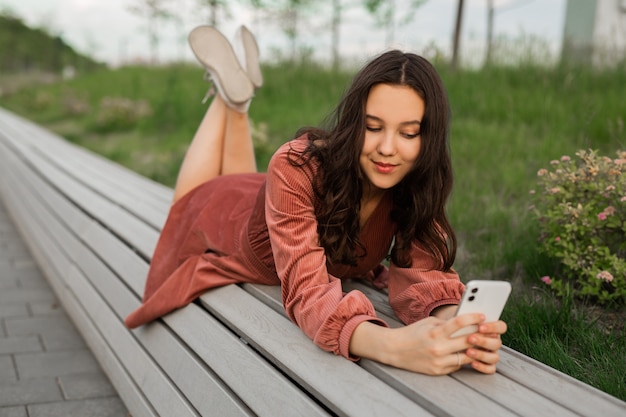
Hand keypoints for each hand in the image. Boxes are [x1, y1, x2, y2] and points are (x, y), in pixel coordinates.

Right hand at [350, 313, 493, 374]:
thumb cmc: (413, 333)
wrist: (394, 350)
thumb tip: (466, 322)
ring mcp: (439, 361)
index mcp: (435, 333)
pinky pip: (458, 365)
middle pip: (468, 341)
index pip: (459, 323)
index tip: (482, 316)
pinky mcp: (438, 371)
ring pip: (467, 356)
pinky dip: (463, 358)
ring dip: (475, 349)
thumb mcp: (428, 323)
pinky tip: (466, 353)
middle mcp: (438, 348)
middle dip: (480, 335)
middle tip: (488, 331)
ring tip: (480, 343)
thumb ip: (446, 323)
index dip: (473, 318)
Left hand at [457, 318, 506, 373]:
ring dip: (482, 354)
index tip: (480, 326)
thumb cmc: (456, 331)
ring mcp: (492, 355)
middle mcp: (494, 342)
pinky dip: (482, 367)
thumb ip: (465, 320)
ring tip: (468, 351)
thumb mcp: (459, 324)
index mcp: (491, 330)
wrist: (450, 347)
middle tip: (470, 338)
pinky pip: (490, 369)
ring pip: (494, 357)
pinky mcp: (487, 366)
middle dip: (484, 341)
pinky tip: (472, 363)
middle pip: (497, 343)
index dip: (493, 327)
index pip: (501, 326)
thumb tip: (461, 314)